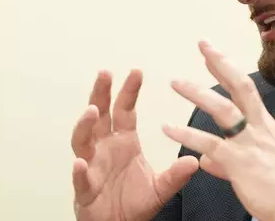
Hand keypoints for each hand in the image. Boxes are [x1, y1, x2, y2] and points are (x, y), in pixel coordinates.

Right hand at [71, 70, 198, 220]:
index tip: (136, 71)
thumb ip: (176, 175)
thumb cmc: (135, 204)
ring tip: (92, 111)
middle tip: (105, 74)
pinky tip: (80, 163)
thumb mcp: (162, 188)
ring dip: (84, 125)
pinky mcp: (85, 190)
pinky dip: (79, 171)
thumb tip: (194, 161)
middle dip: (101, 94)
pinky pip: (80, 179)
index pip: (124, 111)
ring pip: (82, 141)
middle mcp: (105, 149)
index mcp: (124, 143)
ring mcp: (92, 167)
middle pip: (99, 116)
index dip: (129, 91)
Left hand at [163, 41, 274, 220]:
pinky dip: (188, 135)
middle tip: (203, 46)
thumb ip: (226, 161)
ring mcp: (250, 143)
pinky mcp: (239, 162)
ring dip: (198, 94)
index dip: (228, 69)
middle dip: (221, 65)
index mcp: (264, 125)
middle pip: (240, 88)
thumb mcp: (258, 166)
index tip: (212, 54)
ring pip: (224, 110)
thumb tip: (208, 159)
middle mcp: (259, 128)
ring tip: (176, 83)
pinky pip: (211, 144)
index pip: (246, 89)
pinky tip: (170, 129)